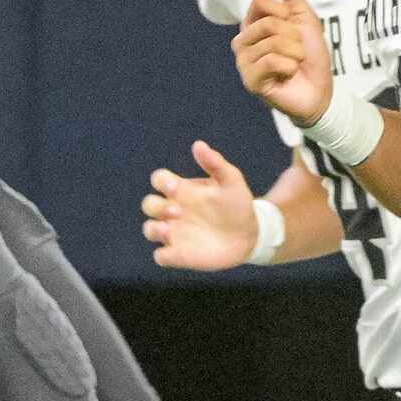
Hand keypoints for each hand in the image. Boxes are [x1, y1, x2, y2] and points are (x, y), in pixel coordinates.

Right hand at [143, 142, 263, 272]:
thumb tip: (198, 145)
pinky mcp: (180, 254)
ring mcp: (175, 233)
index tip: (176, 187)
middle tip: (178, 211)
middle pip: (149, 204)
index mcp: (182, 190)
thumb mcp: (231, 180)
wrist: (251, 233)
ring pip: (149, 230)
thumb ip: (215, 163)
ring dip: (154, 229)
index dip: (162, 182)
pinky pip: (161, 256)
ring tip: (169, 230)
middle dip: (157, 207)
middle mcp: (174, 210)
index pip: (159, 180)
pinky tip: (176, 252)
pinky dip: (163, 255)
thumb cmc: (237, 203)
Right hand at [233, 0, 333, 126]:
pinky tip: (287, 75)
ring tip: (293, 64)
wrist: (319, 91)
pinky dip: (289, 68)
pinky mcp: (250, 81)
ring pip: (273, 43)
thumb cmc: (311, 58)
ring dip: (294, 54)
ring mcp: (244, 62)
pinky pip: (272, 62)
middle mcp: (244, 41)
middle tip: (296, 51)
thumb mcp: (306, 21)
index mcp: (254, 25)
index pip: (260, 1)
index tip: (293, 26)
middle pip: (268, 23)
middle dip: (293, 37)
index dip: (284, 11)